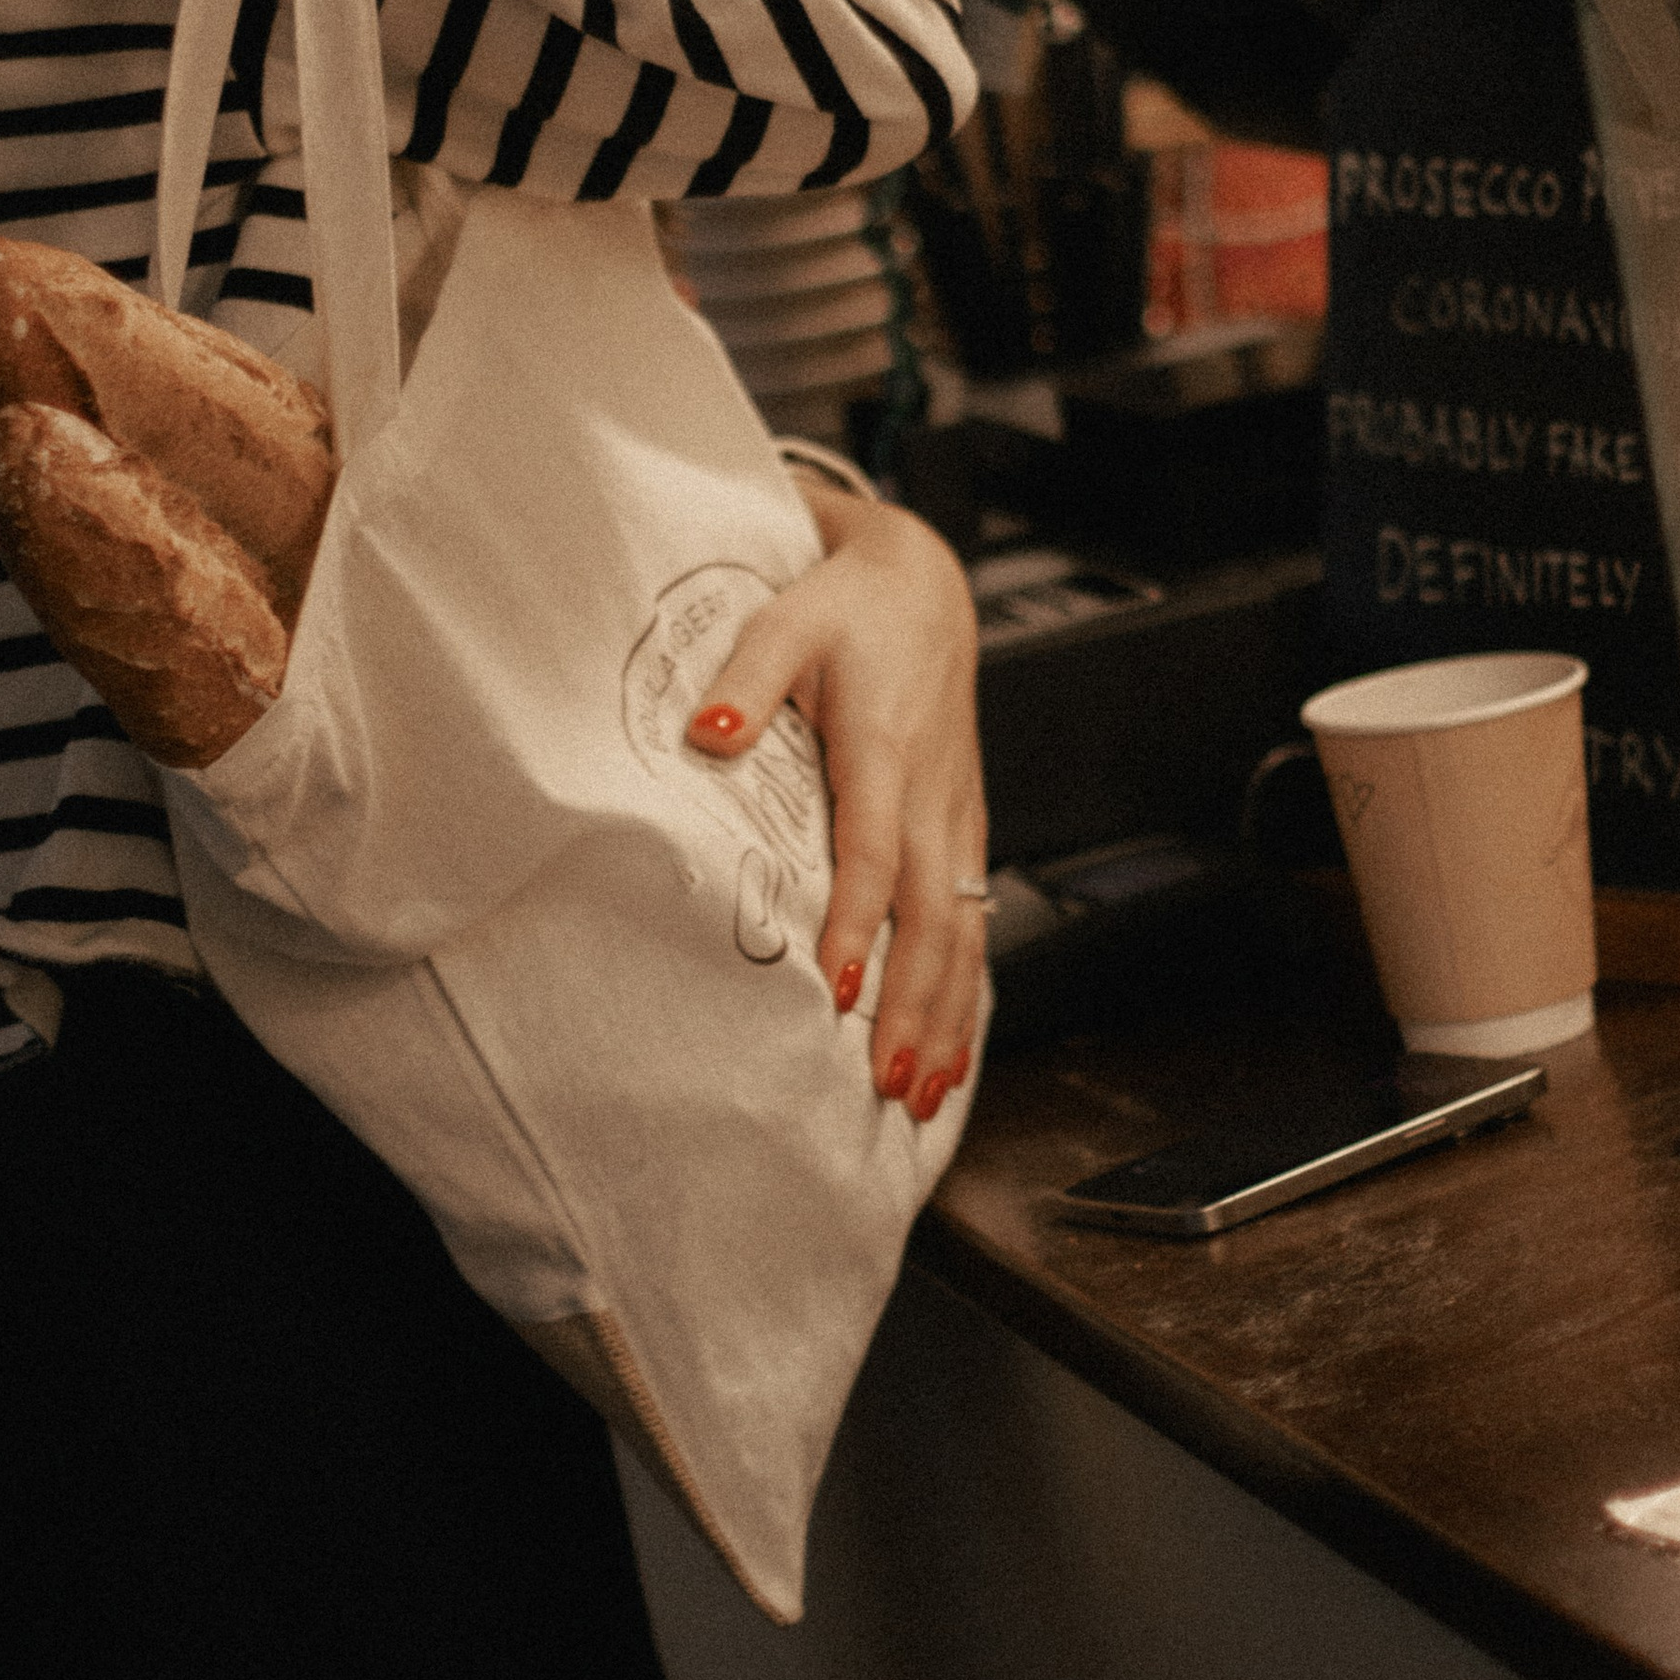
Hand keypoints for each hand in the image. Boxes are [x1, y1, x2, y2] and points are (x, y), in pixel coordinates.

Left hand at [687, 489, 985, 1117]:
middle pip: (934, 916)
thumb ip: (746, 679)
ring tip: (921, 1093)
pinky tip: (951, 1053)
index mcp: (886, 747)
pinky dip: (967, 995)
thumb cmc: (845, 608)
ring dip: (946, 1017)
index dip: (860, 920)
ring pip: (966, 933)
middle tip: (885, 1082)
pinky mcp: (964, 832)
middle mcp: (934, 793)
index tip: (839, 987)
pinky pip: (976, 925)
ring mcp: (958, 818)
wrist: (925, 586)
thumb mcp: (787, 620)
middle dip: (913, 1004)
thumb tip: (704, 734)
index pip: (874, 850)